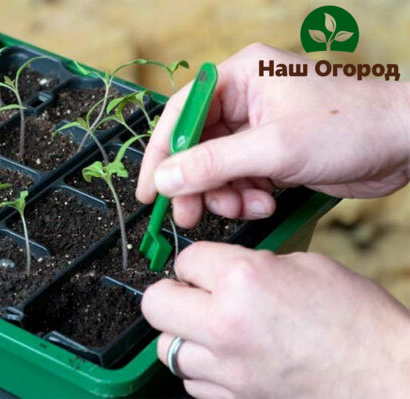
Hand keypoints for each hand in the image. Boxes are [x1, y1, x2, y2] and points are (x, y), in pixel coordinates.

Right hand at [136, 43, 409, 226]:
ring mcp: (259, 126)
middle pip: (197, 145)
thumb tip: (165, 179)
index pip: (182, 113)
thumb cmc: (350, 126)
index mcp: (240, 76)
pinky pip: (241, 177)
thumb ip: (213, 164)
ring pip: (218, 167)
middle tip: (189, 215)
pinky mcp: (273, 151)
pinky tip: (267, 201)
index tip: (149, 191)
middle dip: (196, 183)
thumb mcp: (274, 147)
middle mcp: (245, 98)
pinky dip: (247, 195)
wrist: (405, 142)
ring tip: (249, 205)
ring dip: (226, 193)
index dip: (161, 154)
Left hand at [141, 242, 409, 398]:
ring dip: (184, 334)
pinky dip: (201, 367)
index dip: (197, 262)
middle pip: (155, 304)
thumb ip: (253, 265)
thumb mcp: (306, 267)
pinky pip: (192, 380)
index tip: (205, 268)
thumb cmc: (358, 323)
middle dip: (171, 294)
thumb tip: (224, 270)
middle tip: (193, 294)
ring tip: (212, 328)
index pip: (185, 259)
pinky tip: (226, 357)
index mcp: (244, 280)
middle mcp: (225, 325)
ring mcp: (226, 369)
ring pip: (167, 348)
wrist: (385, 379)